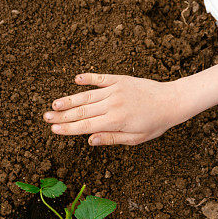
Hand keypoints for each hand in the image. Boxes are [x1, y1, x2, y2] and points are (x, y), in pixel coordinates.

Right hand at [44, 73, 182, 146]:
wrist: (171, 101)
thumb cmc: (155, 124)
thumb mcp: (135, 138)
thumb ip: (111, 138)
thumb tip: (90, 140)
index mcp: (116, 121)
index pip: (86, 126)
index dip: (68, 128)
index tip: (53, 129)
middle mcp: (113, 104)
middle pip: (82, 111)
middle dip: (62, 115)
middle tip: (45, 117)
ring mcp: (116, 90)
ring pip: (87, 95)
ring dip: (69, 100)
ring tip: (54, 103)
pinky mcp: (121, 80)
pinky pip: (101, 78)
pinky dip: (88, 78)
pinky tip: (75, 79)